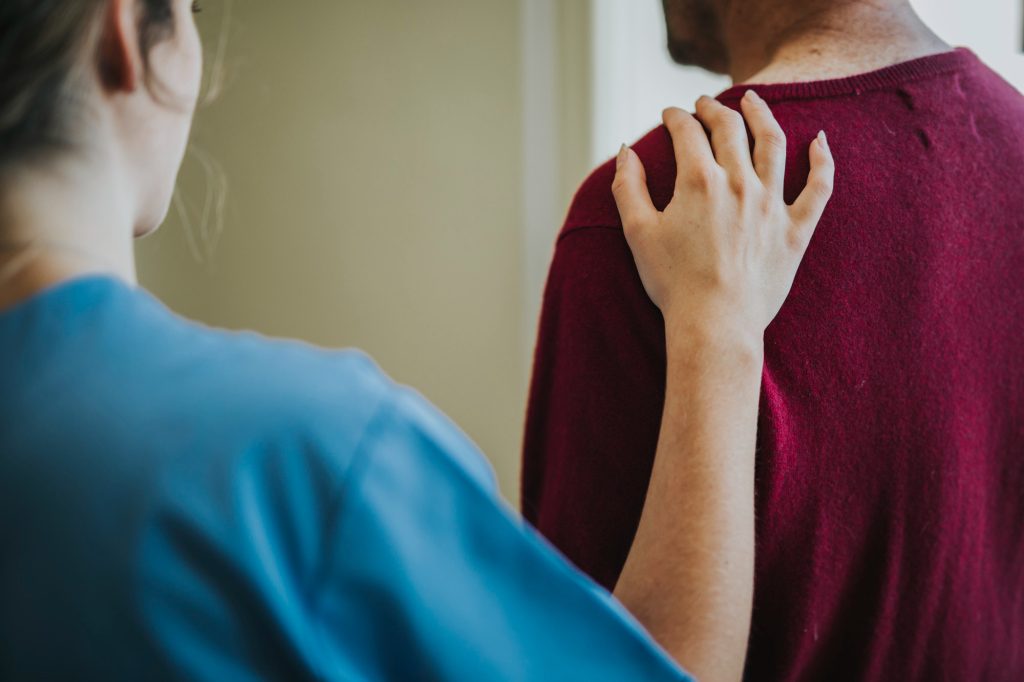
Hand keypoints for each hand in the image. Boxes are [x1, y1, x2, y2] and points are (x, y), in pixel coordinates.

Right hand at [612, 91, 833, 341]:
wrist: (715, 324)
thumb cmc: (672, 283)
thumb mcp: (638, 232)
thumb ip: (628, 187)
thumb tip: (625, 150)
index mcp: (699, 181)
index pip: (687, 132)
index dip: (676, 117)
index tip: (670, 115)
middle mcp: (739, 183)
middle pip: (729, 129)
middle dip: (713, 109)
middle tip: (703, 104)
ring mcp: (772, 205)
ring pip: (772, 144)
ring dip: (762, 115)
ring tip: (753, 100)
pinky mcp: (796, 230)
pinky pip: (818, 188)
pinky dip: (822, 161)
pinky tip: (820, 141)